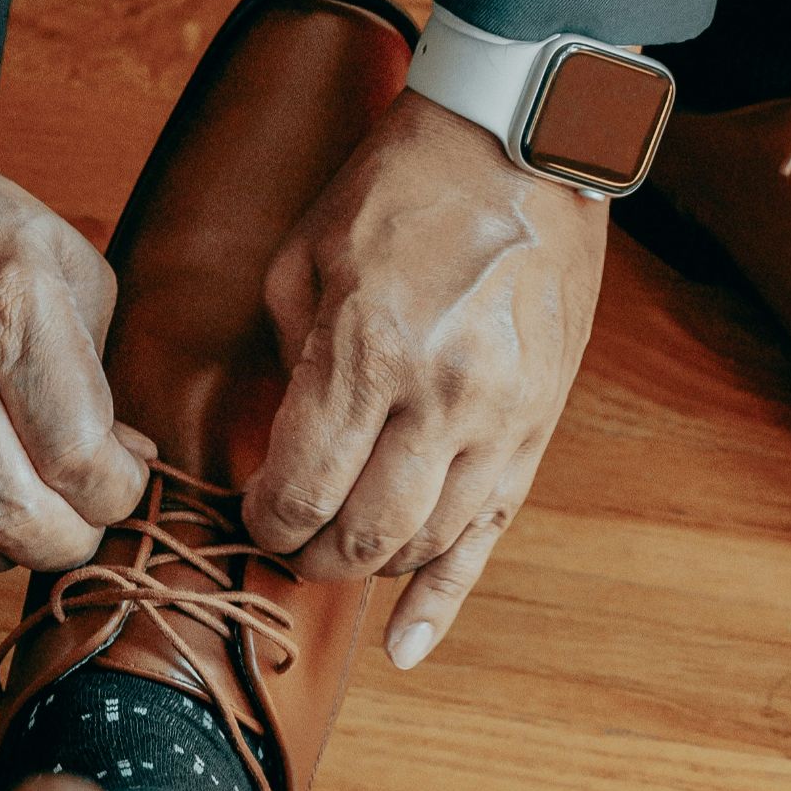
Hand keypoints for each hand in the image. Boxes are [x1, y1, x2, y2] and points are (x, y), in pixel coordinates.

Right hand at [0, 106, 152, 579]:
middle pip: (16, 514)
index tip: (122, 478)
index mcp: (8, 305)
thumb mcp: (59, 258)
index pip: (76, 453)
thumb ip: (100, 364)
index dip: (117, 493)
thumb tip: (128, 458)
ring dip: (8, 554)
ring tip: (25, 520)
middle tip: (81, 522)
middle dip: (69, 542)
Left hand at [245, 88, 605, 667]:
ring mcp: (502, 420)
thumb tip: (283, 442)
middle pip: (362, 535)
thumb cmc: (399, 188)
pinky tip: (404, 647)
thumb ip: (288, 359)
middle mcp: (441, 399)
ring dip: (368, 568)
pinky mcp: (539, 427)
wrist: (523, 143)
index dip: (264, 518)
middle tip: (284, 540)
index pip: (303, 487)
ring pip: (424, 545)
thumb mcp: (305, 257)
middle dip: (308, 556)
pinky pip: (491, 536)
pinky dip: (444, 599)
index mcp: (369, 350)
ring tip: (335, 554)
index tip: (250, 512)